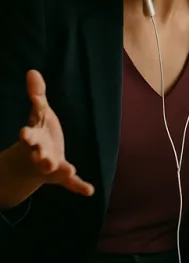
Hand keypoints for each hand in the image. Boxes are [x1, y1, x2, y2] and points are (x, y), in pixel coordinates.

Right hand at [16, 70, 92, 196]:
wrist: (32, 163)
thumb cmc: (39, 133)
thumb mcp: (39, 114)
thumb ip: (36, 95)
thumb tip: (32, 71)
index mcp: (34, 137)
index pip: (30, 133)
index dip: (27, 134)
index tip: (24, 132)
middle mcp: (39, 152)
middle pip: (38, 154)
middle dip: (39, 155)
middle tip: (41, 158)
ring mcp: (51, 165)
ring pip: (54, 168)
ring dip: (60, 169)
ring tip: (68, 169)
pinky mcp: (62, 176)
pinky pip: (71, 183)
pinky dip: (80, 186)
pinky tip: (90, 190)